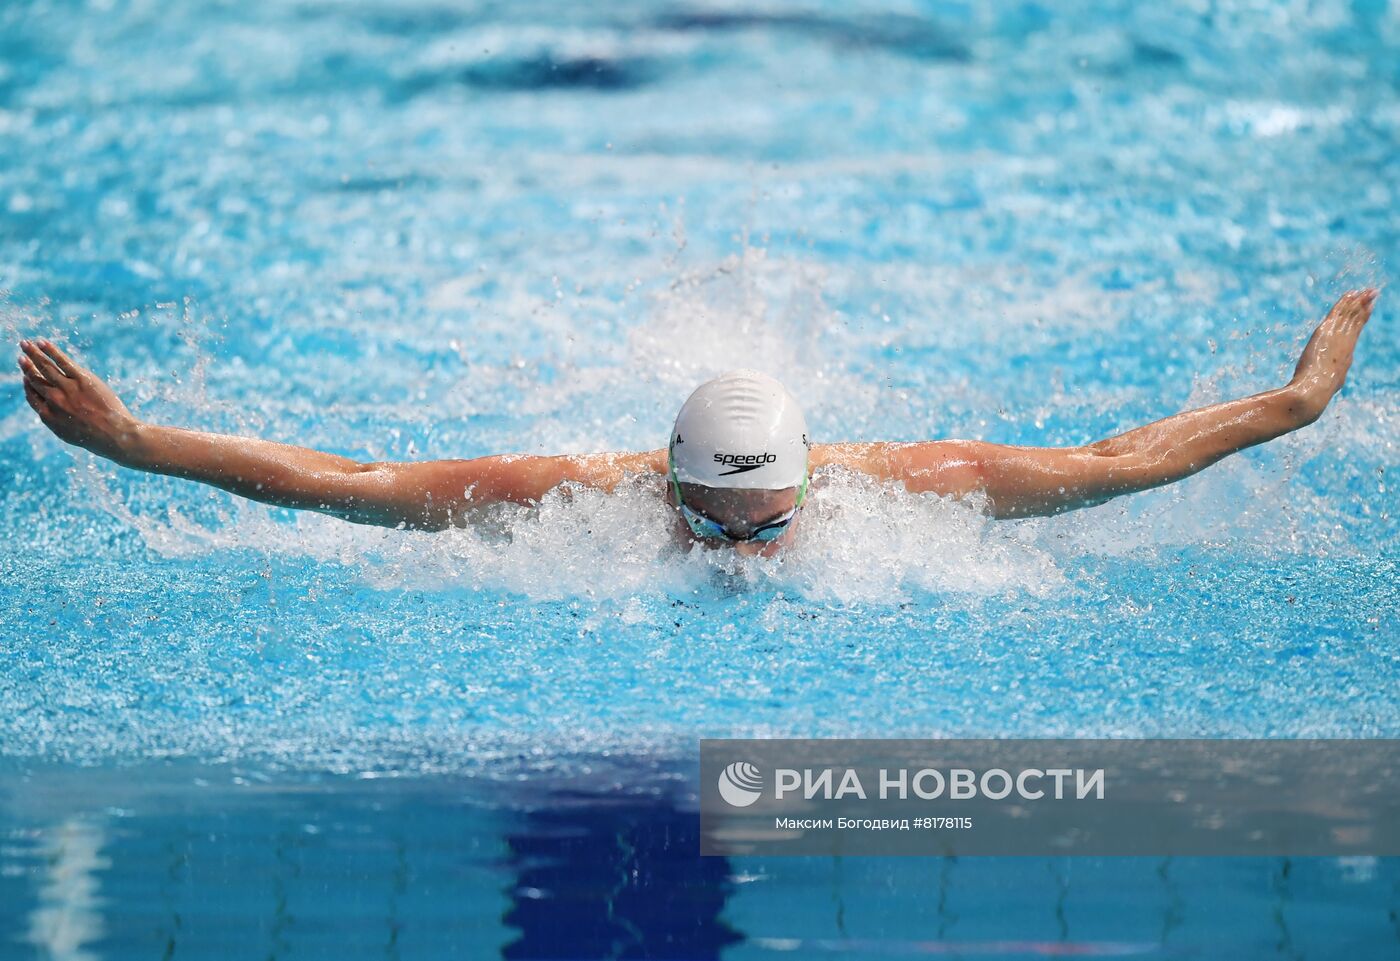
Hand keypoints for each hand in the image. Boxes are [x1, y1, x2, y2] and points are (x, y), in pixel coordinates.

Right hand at [17, 338, 141, 461]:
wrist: (115, 435)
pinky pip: (62, 361)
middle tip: (21, 357)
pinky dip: (50, 350)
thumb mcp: (69, 434)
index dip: (28, 385)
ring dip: (33, 354)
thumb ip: (57, 421)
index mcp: (48, 415)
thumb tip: (52, 413)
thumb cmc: (96, 438)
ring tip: (25, 344)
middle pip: (36, 379)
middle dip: (27, 367)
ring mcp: (67, 388)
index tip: (25, 377)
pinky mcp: (82, 379)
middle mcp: (53, 400)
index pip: (32, 396)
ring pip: (45, 367)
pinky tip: (41, 342)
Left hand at [1288, 288, 1377, 422]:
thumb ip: (1331, 378)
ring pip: (1349, 315)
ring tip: (1365, 290)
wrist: (1311, 393)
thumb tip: (1335, 379)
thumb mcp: (1327, 386)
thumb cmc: (1314, 395)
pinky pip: (1338, 314)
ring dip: (1357, 301)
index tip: (1368, 309)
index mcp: (1345, 358)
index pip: (1355, 334)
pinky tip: (1351, 295)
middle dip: (1364, 306)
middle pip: (1356, 321)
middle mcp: (1345, 346)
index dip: (1362, 320)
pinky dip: (1345, 304)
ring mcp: (1336, 340)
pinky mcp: (1326, 334)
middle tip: (1372, 293)